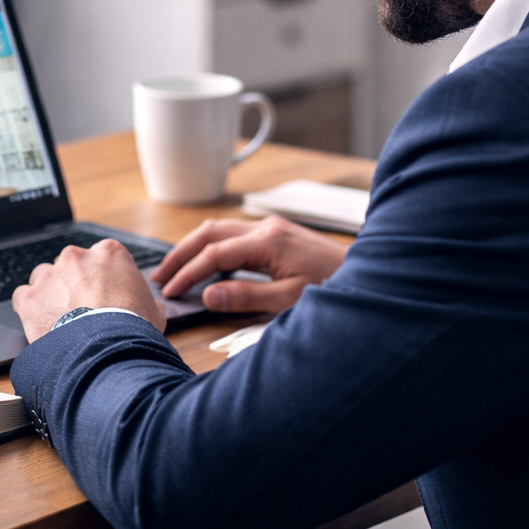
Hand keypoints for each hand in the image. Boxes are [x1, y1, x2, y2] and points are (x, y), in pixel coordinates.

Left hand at [12, 239, 164, 342]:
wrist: (106, 350)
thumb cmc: (133, 330)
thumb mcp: (153, 312)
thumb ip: (146, 301)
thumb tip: (151, 307)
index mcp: (110, 253)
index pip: (101, 258)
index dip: (100, 278)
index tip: (101, 294)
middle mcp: (77, 257)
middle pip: (70, 265)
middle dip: (72, 284)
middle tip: (81, 309)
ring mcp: (50, 275)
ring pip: (43, 278)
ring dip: (49, 294)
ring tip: (59, 319)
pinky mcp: (30, 297)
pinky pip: (23, 297)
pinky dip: (29, 309)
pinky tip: (40, 325)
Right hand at [150, 215, 346, 313]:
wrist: (369, 276)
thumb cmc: (333, 288)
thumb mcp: (289, 300)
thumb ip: (246, 297)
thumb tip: (207, 294)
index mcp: (268, 242)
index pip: (214, 254)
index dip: (188, 273)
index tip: (170, 291)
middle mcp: (266, 228)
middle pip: (210, 233)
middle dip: (181, 254)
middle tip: (160, 276)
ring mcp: (271, 228)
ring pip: (220, 230)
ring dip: (194, 248)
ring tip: (174, 270)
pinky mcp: (277, 234)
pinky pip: (234, 235)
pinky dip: (212, 247)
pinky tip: (205, 264)